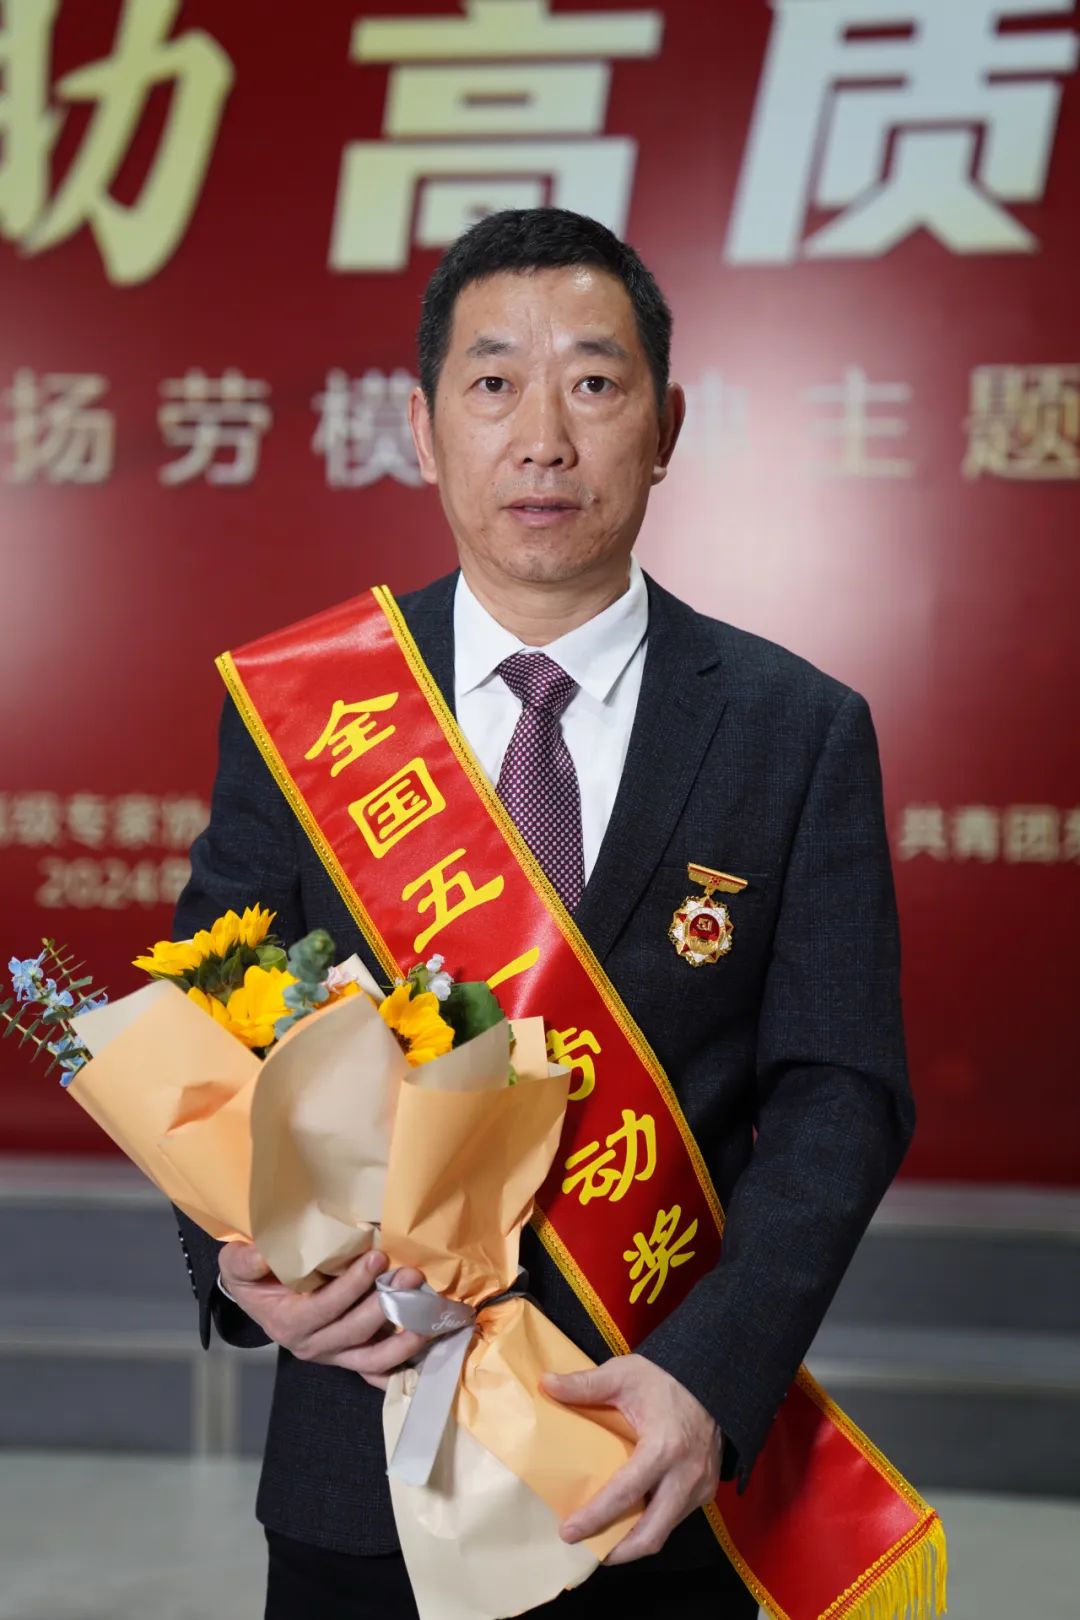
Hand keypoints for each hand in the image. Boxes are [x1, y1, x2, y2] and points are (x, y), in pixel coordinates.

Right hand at [217, 1242, 428, 1390]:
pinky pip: (376, 1370)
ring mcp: (333, 1354)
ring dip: (403, 1338)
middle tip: (410, 1276)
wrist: (257, 1294)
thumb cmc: (252, 1275)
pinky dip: (402, 1367)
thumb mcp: (236, 1263)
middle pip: (354, 1332)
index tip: (377, 1258)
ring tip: (427, 1313)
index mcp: (288, 1323)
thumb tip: (261, 1254)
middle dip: (386, 1305)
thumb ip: (245, 1260)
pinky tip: (426, 1356)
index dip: (352, 1286)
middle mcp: (312, 1345)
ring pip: (371, 1358)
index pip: (324, 1308)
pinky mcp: (347, 1356)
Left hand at [542, 1354, 720, 1564]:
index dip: (595, 1518)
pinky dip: (652, 1525)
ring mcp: (700, 1486)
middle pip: (651, 1534)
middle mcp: (686, 1475)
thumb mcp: (623, 1374)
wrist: (711, 1378)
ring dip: (635, 1542)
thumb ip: (586, 1384)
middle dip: (618, 1551)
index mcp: (664, 1448)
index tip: (568, 1532)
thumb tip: (547, 1384)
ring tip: (605, 1541)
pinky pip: (676, 1518)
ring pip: (665, 1531)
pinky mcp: (706, 1489)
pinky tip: (631, 1520)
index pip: (625, 1494)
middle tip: (587, 1550)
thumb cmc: (664, 1377)